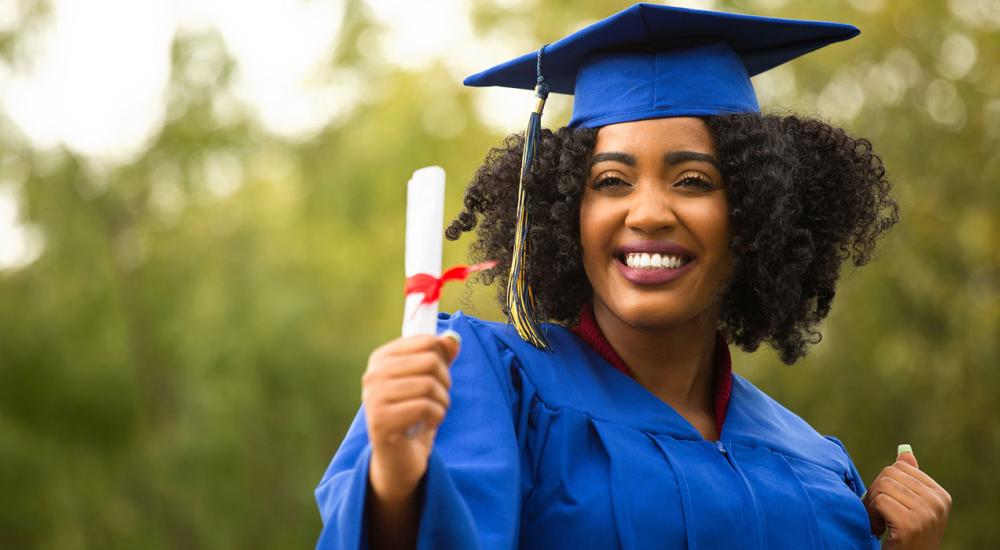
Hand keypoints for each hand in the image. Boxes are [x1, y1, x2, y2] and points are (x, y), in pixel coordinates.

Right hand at [362, 330, 460, 503]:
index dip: (442, 360)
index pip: (427, 341)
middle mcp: (373, 374)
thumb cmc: (415, 415)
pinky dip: (436, 418)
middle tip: (436, 400)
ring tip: (430, 414)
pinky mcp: (380, 421)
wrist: (399, 458)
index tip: (436, 377)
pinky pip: (426, 408)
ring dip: (442, 403)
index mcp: (381, 358)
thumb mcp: (429, 381)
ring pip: (430, 385)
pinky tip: (424, 426)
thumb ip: (440, 357)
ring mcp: (373, 397)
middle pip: (431, 361)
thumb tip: (453, 339)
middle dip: (444, 383)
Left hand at [864, 445, 950, 548]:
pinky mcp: (910, 523)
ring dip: (872, 505)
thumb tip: (904, 451)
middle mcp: (937, 502)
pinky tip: (880, 530)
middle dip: (875, 492)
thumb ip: (909, 480)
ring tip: (880, 522)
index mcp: (940, 495)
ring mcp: (926, 513)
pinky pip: (879, 501)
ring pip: (882, 486)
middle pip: (889, 474)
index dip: (885, 482)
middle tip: (878, 514)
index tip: (888, 503)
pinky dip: (872, 515)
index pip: (900, 467)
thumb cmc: (906, 536)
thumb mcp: (912, 507)